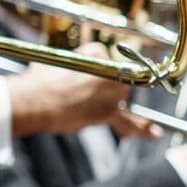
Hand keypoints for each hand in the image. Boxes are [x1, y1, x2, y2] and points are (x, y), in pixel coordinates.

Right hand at [5, 45, 155, 138]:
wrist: (33, 101)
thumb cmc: (38, 82)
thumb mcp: (52, 62)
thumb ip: (67, 64)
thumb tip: (63, 72)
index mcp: (96, 54)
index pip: (104, 57)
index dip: (92, 68)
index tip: (82, 76)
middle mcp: (109, 70)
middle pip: (118, 78)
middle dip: (105, 86)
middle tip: (85, 94)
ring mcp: (112, 91)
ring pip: (123, 96)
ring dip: (116, 103)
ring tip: (108, 110)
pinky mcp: (109, 111)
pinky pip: (129, 120)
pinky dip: (142, 128)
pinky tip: (153, 132)